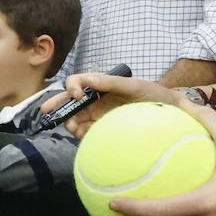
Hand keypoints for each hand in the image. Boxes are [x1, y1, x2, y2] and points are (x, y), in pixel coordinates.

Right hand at [41, 73, 177, 137]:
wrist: (169, 113)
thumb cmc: (152, 94)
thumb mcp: (133, 86)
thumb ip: (111, 82)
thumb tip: (88, 79)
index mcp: (100, 84)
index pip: (78, 81)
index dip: (72, 87)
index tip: (76, 95)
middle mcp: (96, 99)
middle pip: (70, 101)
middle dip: (57, 105)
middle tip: (46, 112)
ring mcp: (97, 115)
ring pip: (75, 118)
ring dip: (70, 122)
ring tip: (75, 129)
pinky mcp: (102, 129)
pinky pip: (85, 131)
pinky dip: (81, 134)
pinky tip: (83, 136)